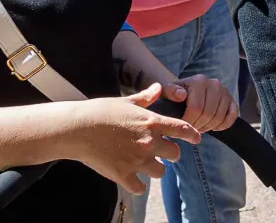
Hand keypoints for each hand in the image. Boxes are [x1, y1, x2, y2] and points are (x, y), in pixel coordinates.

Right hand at [64, 83, 201, 194]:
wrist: (77, 129)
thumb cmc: (101, 111)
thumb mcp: (126, 100)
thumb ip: (146, 97)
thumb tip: (159, 87)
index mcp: (152, 122)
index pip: (182, 129)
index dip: (193, 135)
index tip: (197, 139)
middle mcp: (149, 142)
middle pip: (174, 154)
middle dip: (171, 153)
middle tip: (165, 152)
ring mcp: (137, 160)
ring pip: (160, 171)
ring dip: (156, 168)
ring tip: (147, 164)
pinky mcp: (123, 175)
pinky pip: (140, 188)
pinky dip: (138, 185)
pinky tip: (134, 180)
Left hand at [166, 74, 238, 132]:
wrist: (185, 91)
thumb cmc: (174, 95)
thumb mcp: (167, 92)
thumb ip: (169, 91)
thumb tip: (181, 94)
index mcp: (198, 81)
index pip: (196, 108)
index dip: (188, 122)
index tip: (180, 127)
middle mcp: (214, 83)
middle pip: (208, 114)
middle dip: (197, 126)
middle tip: (189, 129)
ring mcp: (224, 91)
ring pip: (219, 117)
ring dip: (208, 127)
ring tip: (198, 127)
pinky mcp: (231, 99)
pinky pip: (232, 115)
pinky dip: (223, 125)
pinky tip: (213, 126)